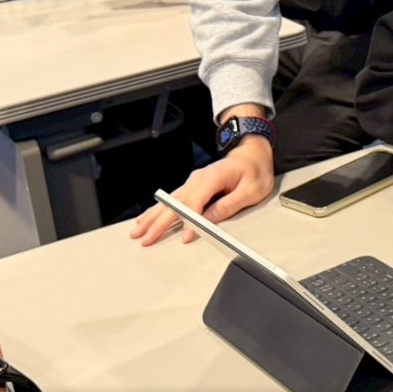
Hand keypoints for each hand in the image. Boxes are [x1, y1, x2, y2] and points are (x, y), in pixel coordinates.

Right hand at [130, 137, 274, 244]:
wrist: (252, 153)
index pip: (197, 202)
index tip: (185, 237)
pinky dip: (159, 209)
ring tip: (138, 231)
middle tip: (145, 238)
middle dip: (159, 222)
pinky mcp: (193, 186)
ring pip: (169, 201)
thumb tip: (210, 218)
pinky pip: (173, 199)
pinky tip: (147, 218)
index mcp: (213, 177)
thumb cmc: (255, 169)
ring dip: (152, 216)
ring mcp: (194, 182)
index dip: (190, 220)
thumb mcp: (252, 189)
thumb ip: (230, 204)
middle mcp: (198, 179)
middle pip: (176, 203)